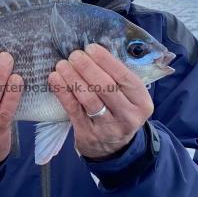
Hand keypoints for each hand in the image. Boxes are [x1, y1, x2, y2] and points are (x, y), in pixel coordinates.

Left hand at [48, 43, 153, 159]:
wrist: (113, 148)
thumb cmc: (119, 111)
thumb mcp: (129, 98)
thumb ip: (118, 78)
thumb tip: (93, 52)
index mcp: (142, 103)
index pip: (124, 77)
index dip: (106, 61)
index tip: (90, 48)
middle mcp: (128, 116)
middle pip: (106, 87)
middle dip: (88, 68)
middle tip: (74, 55)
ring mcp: (108, 128)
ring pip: (89, 99)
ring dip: (73, 78)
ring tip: (62, 65)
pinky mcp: (88, 134)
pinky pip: (73, 110)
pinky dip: (63, 92)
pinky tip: (55, 79)